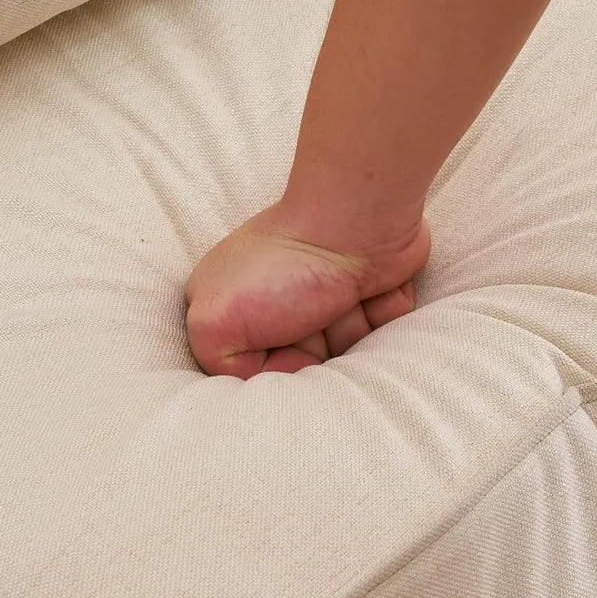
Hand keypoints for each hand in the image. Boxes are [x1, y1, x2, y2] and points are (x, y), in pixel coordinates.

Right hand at [185, 200, 430, 378]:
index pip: (252, 372)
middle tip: (311, 313)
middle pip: (304, 367)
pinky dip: (380, 315)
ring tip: (342, 294)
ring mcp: (324, 298)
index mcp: (233, 305)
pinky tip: (371, 288)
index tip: (280, 342)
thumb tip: (276, 377)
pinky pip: (383, 334)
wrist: (356, 220)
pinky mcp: (368, 293)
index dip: (274, 368)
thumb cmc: (285, 265)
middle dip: (315, 350)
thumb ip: (218, 364)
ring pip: (347, 355)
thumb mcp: (213, 323)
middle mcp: (277, 303)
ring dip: (348, 330)